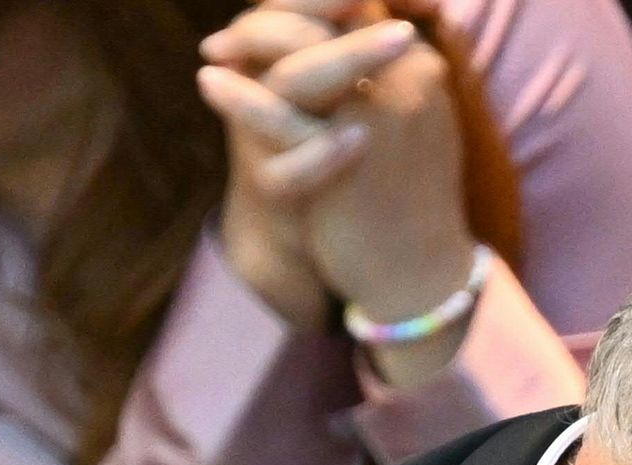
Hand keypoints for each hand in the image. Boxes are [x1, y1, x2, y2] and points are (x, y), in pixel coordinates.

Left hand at [201, 1, 482, 379]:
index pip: (357, 4)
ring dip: (246, 42)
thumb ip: (378, 74)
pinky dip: (239, 95)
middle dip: (271, 15)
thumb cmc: (406, 196)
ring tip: (212, 54)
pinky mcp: (347, 160)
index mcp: (420, 65)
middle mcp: (406, 81)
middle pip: (328, 14)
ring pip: (303, 55)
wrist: (421, 270)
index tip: (266, 14)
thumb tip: (319, 35)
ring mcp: (378, 117)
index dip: (305, 2)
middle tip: (226, 37)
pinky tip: (209, 84)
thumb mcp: (408, 121)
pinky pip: (281, 115)